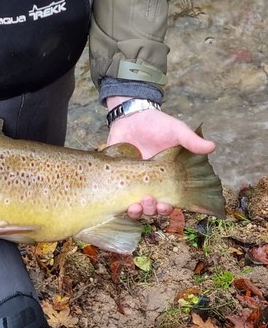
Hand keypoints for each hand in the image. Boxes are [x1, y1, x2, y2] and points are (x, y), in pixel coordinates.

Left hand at [105, 97, 215, 218]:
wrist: (131, 116)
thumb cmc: (157, 125)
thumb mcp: (175, 130)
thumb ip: (190, 140)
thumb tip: (212, 147)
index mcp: (166, 178)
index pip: (170, 201)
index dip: (168, 209)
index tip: (167, 206)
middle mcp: (149, 184)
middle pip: (152, 208)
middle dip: (151, 210)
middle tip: (150, 202)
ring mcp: (131, 183)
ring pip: (134, 206)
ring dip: (136, 211)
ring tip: (135, 206)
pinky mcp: (115, 178)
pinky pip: (115, 196)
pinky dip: (117, 203)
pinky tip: (119, 203)